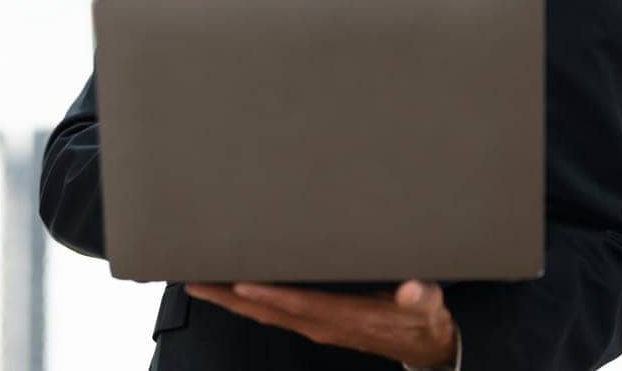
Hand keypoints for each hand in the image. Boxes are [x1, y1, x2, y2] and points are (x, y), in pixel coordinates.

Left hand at [183, 280, 457, 366]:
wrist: (421, 342)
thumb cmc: (419, 316)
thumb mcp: (426, 304)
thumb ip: (419, 297)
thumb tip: (412, 290)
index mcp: (343, 317)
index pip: (300, 304)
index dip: (271, 296)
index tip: (242, 285)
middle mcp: (320, 323)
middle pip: (266, 310)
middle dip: (229, 296)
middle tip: (195, 278)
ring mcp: (312, 325)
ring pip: (261, 313)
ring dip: (227, 299)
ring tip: (197, 280)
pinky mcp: (310, 321)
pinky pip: (269, 312)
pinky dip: (243, 302)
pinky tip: (226, 290)